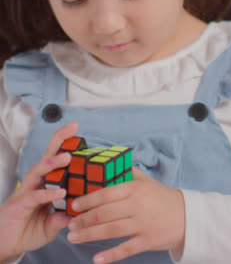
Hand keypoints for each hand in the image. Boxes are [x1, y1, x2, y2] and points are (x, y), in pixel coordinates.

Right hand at [0, 121, 78, 260]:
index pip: (56, 161)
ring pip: (39, 171)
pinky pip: (35, 196)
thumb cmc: (25, 231)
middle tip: (73, 127)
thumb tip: (80, 212)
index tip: (78, 132)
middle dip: (60, 140)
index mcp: (45, 184)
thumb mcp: (51, 225)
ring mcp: (27, 192)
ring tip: (67, 156)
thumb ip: (63, 217)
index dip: (66, 146)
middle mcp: (36, 183)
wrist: (4, 245)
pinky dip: (48, 193)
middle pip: (48, 156)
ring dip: (53, 162)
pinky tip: (60, 192)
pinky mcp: (20, 205)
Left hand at [67, 166, 185, 263]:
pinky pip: (126, 249)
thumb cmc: (162, 196)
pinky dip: (110, 255)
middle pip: (105, 213)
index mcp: (134, 188)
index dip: (87, 200)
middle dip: (84, 219)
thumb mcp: (145, 181)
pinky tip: (96, 260)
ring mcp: (142, 224)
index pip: (105, 193)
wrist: (187, 215)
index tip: (73, 204)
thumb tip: (107, 162)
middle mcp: (137, 205)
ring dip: (89, 235)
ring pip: (111, 231)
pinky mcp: (148, 241)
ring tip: (74, 237)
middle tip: (69, 224)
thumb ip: (127, 173)